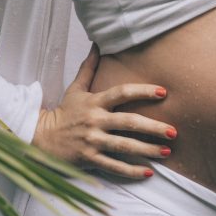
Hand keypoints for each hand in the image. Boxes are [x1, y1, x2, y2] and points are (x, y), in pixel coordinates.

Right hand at [31, 43, 175, 178]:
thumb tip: (97, 44)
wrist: (41, 137)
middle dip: (153, 127)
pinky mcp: (90, 158)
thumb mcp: (75, 88)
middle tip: (174, 132)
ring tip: (167, 152)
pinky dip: (131, 171)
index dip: (143, 91)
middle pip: (129, 122)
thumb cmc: (64, 112)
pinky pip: (114, 166)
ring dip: (148, 150)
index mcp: (95, 101)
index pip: (122, 93)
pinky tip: (148, 172)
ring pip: (124, 146)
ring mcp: (92, 141)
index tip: (163, 92)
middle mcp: (95, 120)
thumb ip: (89, 67)